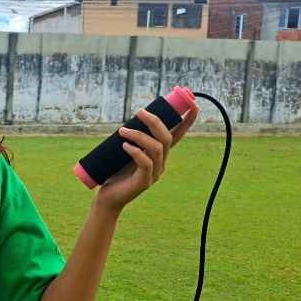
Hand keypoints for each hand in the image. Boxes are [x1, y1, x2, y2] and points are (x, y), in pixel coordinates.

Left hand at [93, 92, 198, 212]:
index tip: (193, 103)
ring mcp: (154, 174)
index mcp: (159, 154)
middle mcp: (161, 163)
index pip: (177, 135)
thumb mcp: (124, 152)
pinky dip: (135, 152)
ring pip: (156, 149)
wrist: (108, 197)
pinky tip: (124, 146)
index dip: (187, 120)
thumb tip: (128, 121)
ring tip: (122, 131)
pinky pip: (145, 163)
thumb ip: (131, 140)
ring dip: (139, 136)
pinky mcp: (144, 182)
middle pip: (166, 138)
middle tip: (140, 111)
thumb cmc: (115, 173)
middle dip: (155, 122)